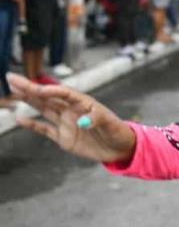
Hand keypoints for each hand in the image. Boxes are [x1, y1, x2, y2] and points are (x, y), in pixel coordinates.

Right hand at [8, 74, 135, 163]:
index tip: (37, 89)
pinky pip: (44, 129)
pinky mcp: (63, 138)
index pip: (64, 93)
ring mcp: (66, 123)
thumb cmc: (117, 131)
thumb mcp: (109, 123)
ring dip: (28, 100)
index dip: (51, 90)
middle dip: (30, 88)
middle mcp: (71, 110)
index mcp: (83, 103)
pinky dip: (32, 125)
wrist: (119, 148)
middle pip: (47, 97)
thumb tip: (82, 122)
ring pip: (43, 109)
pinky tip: (19, 118)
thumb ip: (96, 120)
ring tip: (13, 90)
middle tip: (11, 78)